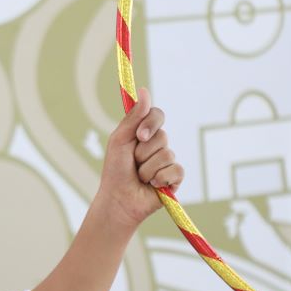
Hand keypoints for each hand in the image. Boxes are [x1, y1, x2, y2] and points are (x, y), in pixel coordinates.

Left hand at [94, 87, 183, 230]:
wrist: (118, 200)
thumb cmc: (115, 170)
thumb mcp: (120, 140)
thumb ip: (133, 117)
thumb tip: (145, 90)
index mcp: (144, 133)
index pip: (157, 115)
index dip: (151, 123)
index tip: (139, 136)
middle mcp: (158, 145)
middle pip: (162, 136)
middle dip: (143, 152)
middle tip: (133, 163)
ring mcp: (167, 161)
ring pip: (166, 155)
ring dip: (147, 169)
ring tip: (140, 177)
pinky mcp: (175, 178)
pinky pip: (175, 170)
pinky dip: (160, 179)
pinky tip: (152, 186)